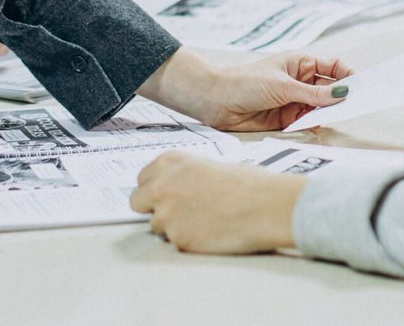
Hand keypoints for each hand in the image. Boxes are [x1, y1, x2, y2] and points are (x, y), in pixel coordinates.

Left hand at [131, 151, 304, 252]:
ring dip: (172, 226)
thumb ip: (184, 176)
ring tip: (202, 222)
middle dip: (152, 207)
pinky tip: (209, 233)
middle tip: (175, 212)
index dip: (156, 188)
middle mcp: (162, 186)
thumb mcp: (210, 165)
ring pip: (156, 225)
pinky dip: (188, 240)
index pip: (143, 178)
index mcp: (170, 162)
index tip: (166, 194)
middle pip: (137, 201)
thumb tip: (177, 189)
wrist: (266, 205)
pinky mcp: (178, 239)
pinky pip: (175, 242)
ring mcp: (167, 214)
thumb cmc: (248, 184)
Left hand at [138, 47, 352, 131]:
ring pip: (321, 107)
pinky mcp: (287, 120)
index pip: (333, 66)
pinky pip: (308, 123)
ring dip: (329, 113)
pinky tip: (320, 127)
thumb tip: (342, 93)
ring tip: (339, 118)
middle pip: (330, 88)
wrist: (215, 102)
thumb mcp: (283, 86)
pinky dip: (315, 126)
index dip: (348, 75)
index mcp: (301, 63)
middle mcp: (301, 81)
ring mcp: (294, 101)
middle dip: (342, 96)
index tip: (363, 86)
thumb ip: (313, 93)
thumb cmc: (245, 83)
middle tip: (358, 105)